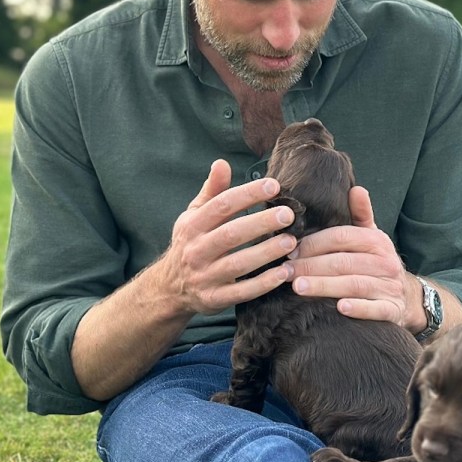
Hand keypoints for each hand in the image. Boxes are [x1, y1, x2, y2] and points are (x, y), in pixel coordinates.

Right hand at [151, 159, 297, 315]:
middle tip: (288, 214)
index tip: (274, 185)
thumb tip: (222, 162)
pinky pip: (241, 292)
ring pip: (238, 264)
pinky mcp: (214, 299)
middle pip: (231, 234)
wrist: (169, 289)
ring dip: (266, 253)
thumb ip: (211, 191)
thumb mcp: (193, 216)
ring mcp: (204, 277)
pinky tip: (285, 273)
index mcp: (192, 226)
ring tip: (292, 242)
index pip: (221, 206)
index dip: (247, 194)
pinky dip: (263, 283)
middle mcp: (196, 250)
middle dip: (261, 223)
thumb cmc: (190, 244)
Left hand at [284, 186, 422, 329]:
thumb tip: (356, 188)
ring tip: (298, 287)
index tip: (290, 251)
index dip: (314, 243)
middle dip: (311, 266)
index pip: (342, 237)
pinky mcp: (392, 310)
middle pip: (344, 262)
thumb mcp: (372, 238)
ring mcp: (390, 287)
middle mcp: (386, 262)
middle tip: (285, 271)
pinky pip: (376, 309)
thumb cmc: (377, 264)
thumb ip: (361, 215)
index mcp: (377, 241)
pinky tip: (340, 308)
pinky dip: (359, 308)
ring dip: (325, 286)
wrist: (407, 298)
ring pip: (355, 285)